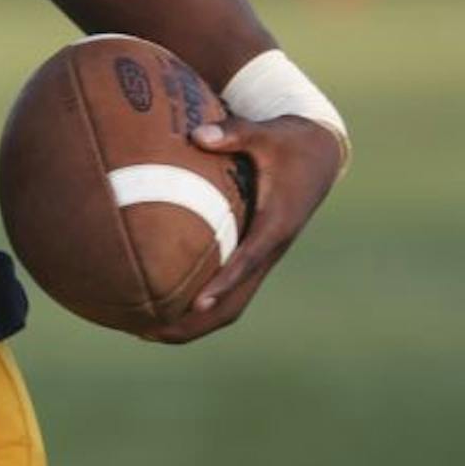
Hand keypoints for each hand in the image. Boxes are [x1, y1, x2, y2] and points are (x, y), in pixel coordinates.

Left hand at [139, 114, 341, 343]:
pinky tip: (164, 307)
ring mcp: (264, 256)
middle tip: (149, 332)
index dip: (224, 283)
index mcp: (276, 223)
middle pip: (236, 300)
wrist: (319, 153)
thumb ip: (234, 133)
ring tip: (145, 332)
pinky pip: (229, 289)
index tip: (198, 302)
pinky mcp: (256, 254)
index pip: (247, 260)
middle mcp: (270, 248)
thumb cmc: (288, 142)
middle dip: (197, 321)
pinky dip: (201, 304)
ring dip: (195, 323)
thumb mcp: (266, 133)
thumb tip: (198, 134)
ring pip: (233, 304)